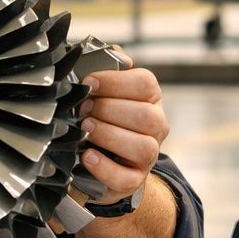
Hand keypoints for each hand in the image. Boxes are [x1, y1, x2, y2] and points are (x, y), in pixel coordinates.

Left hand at [78, 53, 169, 204]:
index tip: (88, 83)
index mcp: (149, 99)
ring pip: (143, 147)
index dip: (115, 81)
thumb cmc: (97, 115)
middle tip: (82, 110)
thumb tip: (112, 57)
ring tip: (85, 130)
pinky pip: (127, 178)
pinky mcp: (133, 180)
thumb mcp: (100, 89)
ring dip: (109, 135)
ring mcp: (147, 156)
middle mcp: (155, 126)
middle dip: (109, 110)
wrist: (93, 160)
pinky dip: (105, 168)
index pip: (146, 84)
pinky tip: (87, 156)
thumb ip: (104, 66)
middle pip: (147, 116)